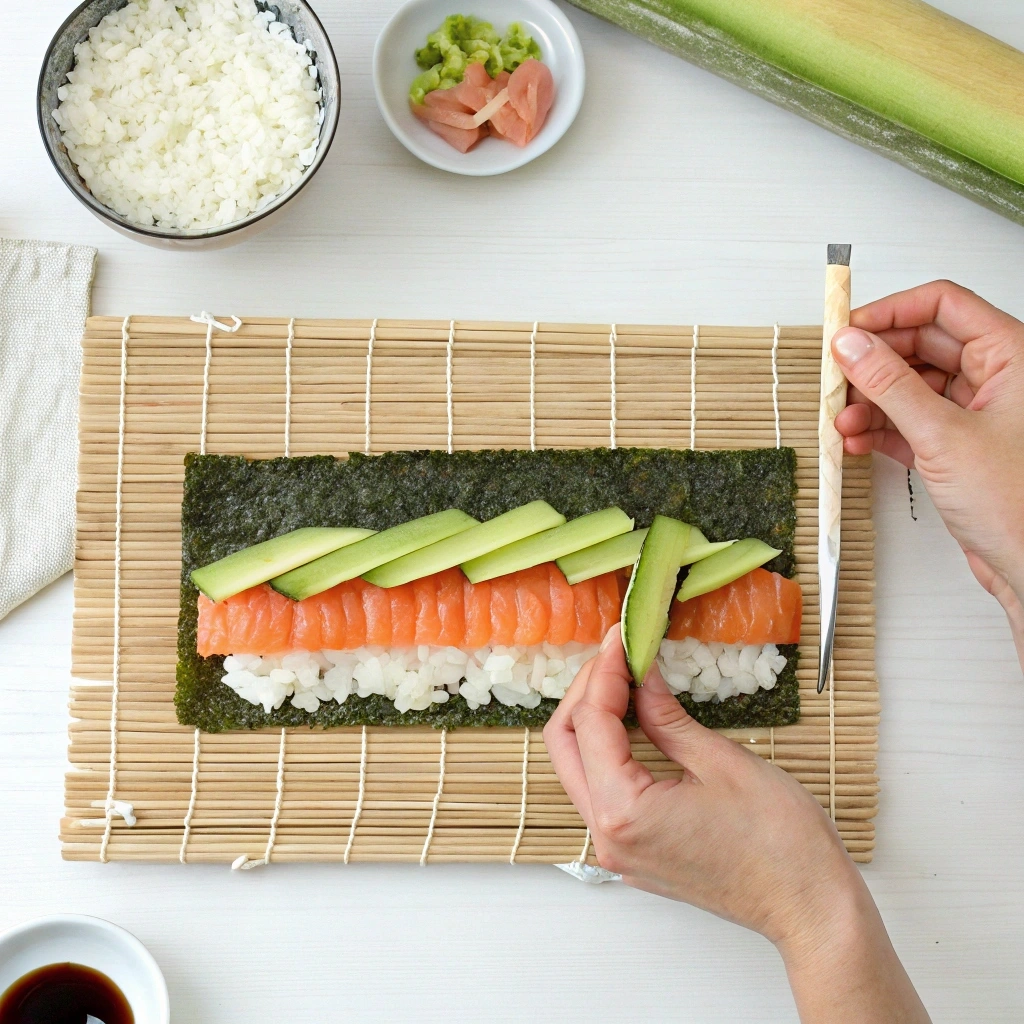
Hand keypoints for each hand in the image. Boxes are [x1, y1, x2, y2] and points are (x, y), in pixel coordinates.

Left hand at [545, 629, 930, 1022]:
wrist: (810, 907)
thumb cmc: (779, 842)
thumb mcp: (720, 760)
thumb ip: (665, 716)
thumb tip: (639, 675)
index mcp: (623, 811)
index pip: (591, 722)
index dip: (604, 672)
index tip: (621, 638)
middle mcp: (608, 836)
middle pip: (566, 746)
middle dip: (586, 692)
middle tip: (616, 655)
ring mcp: (619, 850)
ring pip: (579, 769)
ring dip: (594, 721)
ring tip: (624, 679)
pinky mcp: (635, 853)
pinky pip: (602, 793)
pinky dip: (609, 752)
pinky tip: (634, 722)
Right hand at [832, 281, 1023, 653]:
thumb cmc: (1019, 505)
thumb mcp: (942, 435)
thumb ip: (891, 385)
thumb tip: (852, 346)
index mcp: (1011, 356)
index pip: (943, 305)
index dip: (891, 311)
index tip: (848, 329)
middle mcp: (996, 378)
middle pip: (921, 345)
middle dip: (874, 362)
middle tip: (836, 376)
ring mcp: (976, 413)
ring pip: (911, 387)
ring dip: (872, 401)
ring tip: (843, 419)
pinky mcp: (958, 446)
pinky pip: (910, 423)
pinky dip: (881, 430)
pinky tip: (856, 440)